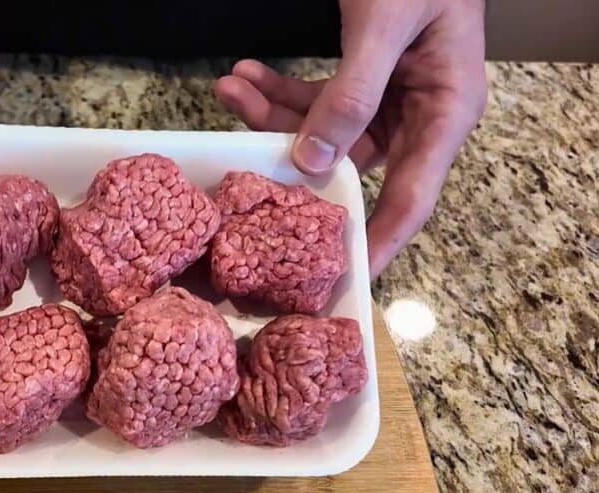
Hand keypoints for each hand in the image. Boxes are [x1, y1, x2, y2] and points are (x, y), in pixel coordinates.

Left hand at [214, 0, 486, 277]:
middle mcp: (419, 113)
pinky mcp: (365, 77)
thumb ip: (352, 93)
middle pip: (351, 164)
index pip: (411, 199)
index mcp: (446, 111)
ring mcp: (390, 97)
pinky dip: (278, 89)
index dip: (376, 243)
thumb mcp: (385, 26)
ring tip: (230, 88)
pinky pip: (317, 97)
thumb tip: (312, 160)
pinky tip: (243, 74)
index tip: (342, 281)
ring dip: (272, 113)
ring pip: (323, 130)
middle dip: (290, 157)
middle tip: (241, 161)